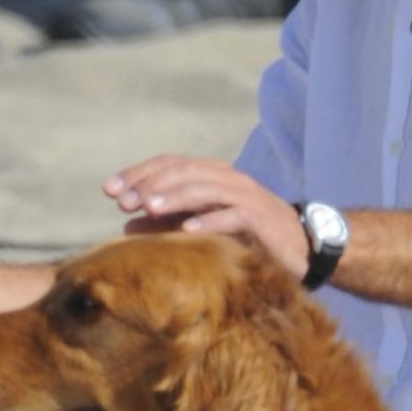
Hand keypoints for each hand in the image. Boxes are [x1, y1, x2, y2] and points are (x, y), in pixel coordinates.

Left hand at [104, 158, 309, 282]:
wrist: (302, 247)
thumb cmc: (248, 236)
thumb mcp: (201, 228)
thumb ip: (166, 224)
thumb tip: (126, 226)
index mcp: (211, 175)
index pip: (169, 164)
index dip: (138, 173)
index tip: (109, 190)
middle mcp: (227, 178)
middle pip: (183, 171)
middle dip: (150, 184)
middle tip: (123, 201)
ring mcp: (246, 195)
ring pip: (205, 188)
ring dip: (175, 197)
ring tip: (149, 208)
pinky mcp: (261, 218)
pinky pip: (233, 216)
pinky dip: (210, 221)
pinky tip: (188, 230)